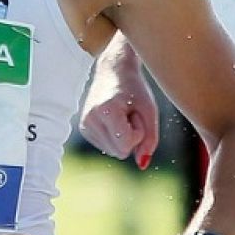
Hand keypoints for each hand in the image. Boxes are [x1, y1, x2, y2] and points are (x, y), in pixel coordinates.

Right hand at [80, 51, 159, 169]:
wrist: (113, 69)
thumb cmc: (135, 88)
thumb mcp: (150, 111)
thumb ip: (150, 139)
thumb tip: (142, 164)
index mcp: (105, 110)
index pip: (126, 146)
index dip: (138, 134)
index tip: (136, 114)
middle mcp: (90, 118)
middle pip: (119, 152)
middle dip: (131, 137)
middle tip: (129, 113)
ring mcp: (85, 124)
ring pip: (113, 152)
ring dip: (123, 137)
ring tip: (122, 114)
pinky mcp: (84, 127)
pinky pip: (107, 147)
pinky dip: (115, 137)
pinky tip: (114, 118)